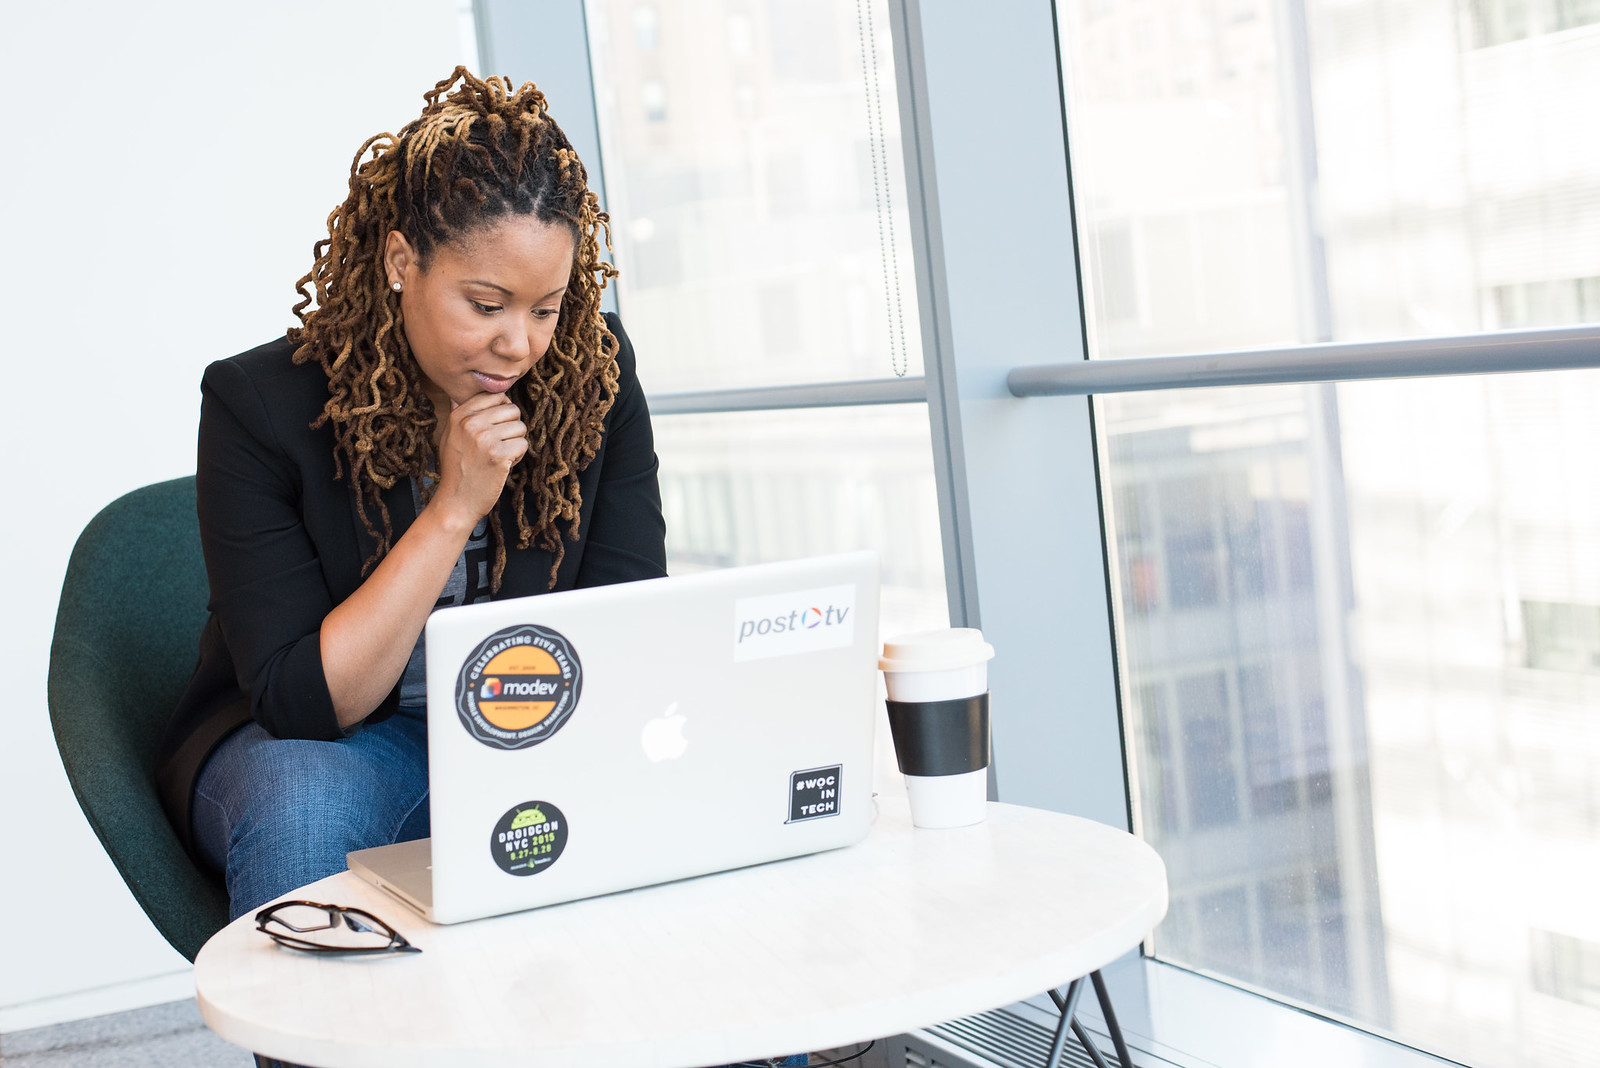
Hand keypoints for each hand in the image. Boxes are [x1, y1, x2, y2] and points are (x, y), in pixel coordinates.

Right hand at [432, 392, 528, 525]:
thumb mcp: (449, 437)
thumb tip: (461, 395)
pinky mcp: (499, 455)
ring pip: (520, 427)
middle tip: (500, 444)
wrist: (456, 501)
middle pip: (512, 409)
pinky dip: (519, 456)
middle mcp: (470, 423)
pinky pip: (524, 444)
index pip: (495, 396)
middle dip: (511, 427)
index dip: (502, 411)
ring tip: (500, 456)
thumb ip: (458, 415)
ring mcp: (485, 438)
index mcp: (459, 415)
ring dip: (516, 442)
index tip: (495, 428)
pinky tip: (504, 465)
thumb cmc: (455, 470)